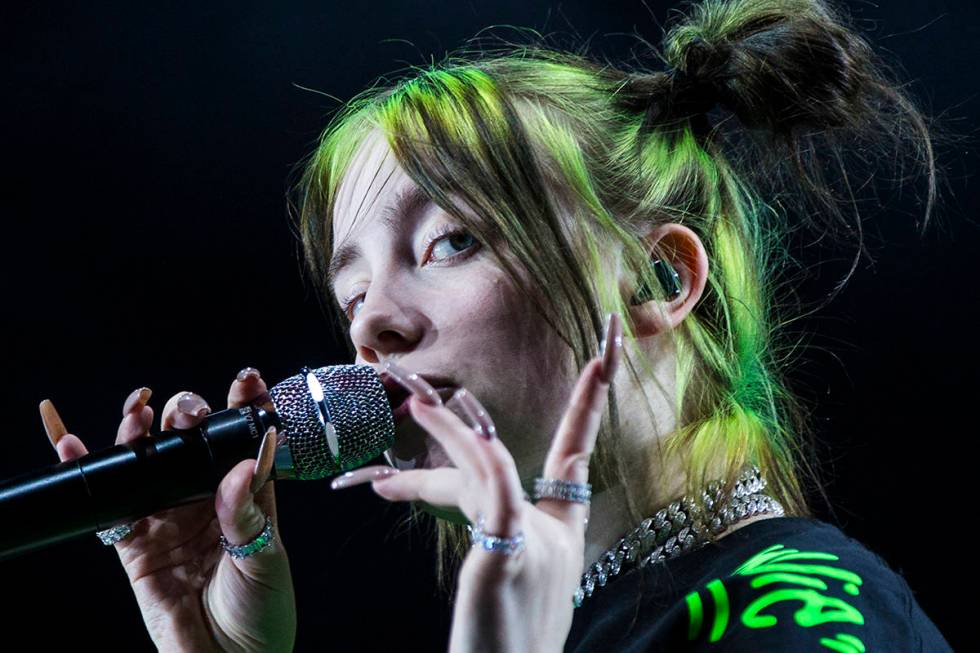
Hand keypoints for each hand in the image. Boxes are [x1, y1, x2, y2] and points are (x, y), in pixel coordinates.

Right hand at [39, 368, 295, 651]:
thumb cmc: (262, 611)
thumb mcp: (266, 558)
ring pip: (148, 462)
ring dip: (139, 430)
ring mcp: (168, 518)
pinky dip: (90, 469)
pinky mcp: (135, 544)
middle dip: (187, 413)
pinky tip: (72, 440)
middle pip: (190, 442)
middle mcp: (206, 500)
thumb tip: (242, 465)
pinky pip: (109, 502)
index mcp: (248, 495)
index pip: (244, 439)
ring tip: (139, 409)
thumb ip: (248, 512)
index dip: (244, 406)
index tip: (247, 379)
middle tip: (188, 410)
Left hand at [332, 313, 622, 652]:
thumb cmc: (514, 639)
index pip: (575, 456)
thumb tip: (486, 495)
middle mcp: (555, 533)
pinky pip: (496, 497)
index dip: (588, 408)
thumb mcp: (517, 578)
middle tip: (441, 384)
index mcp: (562, 534)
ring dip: (450, 429)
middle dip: (502, 411)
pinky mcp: (506, 562)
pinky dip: (476, 456)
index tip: (600, 362)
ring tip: (415, 401)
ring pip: (491, 467)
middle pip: (514, 456)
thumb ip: (507, 528)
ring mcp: (535, 545)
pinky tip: (443, 429)